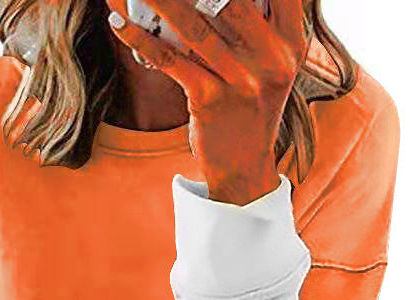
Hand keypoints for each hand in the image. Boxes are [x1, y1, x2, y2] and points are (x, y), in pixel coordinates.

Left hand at [106, 0, 311, 204]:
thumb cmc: (249, 107)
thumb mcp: (267, 65)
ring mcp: (242, 82)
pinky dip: (140, 38)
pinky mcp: (210, 102)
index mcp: (290, 42)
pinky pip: (170, 60)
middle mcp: (272, 59)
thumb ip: (253, 25)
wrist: (243, 167)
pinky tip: (118, 21)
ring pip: (194, 26)